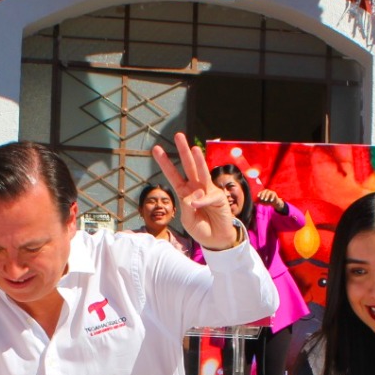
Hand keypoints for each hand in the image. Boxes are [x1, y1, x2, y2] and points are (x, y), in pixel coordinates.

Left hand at [152, 133, 237, 250]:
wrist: (216, 240)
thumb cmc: (200, 228)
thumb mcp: (186, 219)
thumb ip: (186, 206)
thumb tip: (193, 195)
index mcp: (184, 192)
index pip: (173, 175)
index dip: (165, 162)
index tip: (156, 149)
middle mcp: (196, 187)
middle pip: (188, 166)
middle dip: (183, 151)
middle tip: (178, 135)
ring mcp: (208, 190)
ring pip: (202, 172)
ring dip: (198, 160)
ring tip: (194, 148)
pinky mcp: (218, 196)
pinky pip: (208, 196)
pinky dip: (202, 201)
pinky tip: (198, 205)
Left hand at [256, 188, 285, 212]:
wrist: (274, 203)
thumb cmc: (267, 202)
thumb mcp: (263, 202)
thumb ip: (259, 202)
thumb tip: (254, 203)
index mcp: (264, 192)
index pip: (261, 192)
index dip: (259, 193)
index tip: (258, 196)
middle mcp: (267, 191)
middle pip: (265, 191)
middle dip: (263, 195)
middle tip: (262, 199)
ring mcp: (271, 192)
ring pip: (269, 192)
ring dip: (267, 196)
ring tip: (265, 200)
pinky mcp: (274, 194)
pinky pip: (273, 195)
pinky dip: (272, 197)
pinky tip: (271, 200)